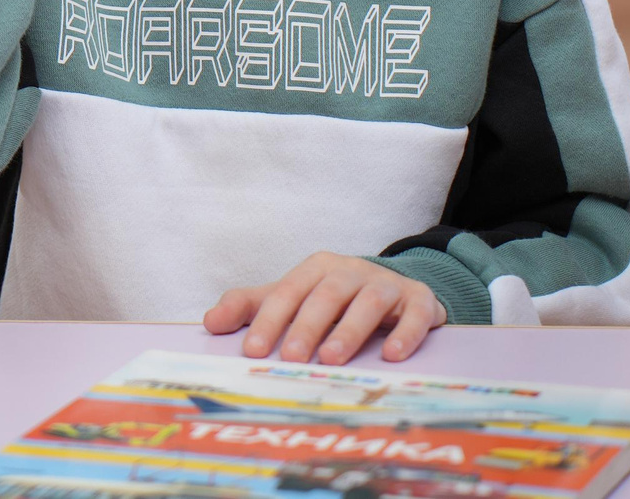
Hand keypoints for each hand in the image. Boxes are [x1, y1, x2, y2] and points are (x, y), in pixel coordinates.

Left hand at [205, 252, 446, 364]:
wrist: (394, 290)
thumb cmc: (333, 300)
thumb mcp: (292, 298)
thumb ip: (250, 307)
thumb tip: (209, 322)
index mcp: (316, 268)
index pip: (287, 292)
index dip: (269, 321)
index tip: (253, 351)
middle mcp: (351, 270)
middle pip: (325, 295)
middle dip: (306, 327)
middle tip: (291, 360)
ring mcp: (386, 283)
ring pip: (368, 302)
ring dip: (349, 331)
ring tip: (331, 360)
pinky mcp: (419, 299)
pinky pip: (415, 313)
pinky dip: (405, 333)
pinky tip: (392, 357)